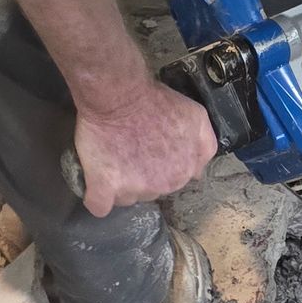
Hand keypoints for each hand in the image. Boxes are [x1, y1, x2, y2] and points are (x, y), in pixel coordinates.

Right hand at [73, 80, 216, 216]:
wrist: (121, 97)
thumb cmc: (157, 103)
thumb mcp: (196, 117)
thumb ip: (204, 147)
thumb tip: (197, 173)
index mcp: (183, 173)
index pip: (172, 183)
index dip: (160, 167)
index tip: (150, 151)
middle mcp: (161, 187)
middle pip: (150, 191)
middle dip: (142, 175)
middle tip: (131, 150)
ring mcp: (133, 190)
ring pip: (126, 198)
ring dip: (120, 185)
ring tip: (113, 158)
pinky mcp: (104, 187)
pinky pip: (99, 206)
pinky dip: (97, 198)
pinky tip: (98, 186)